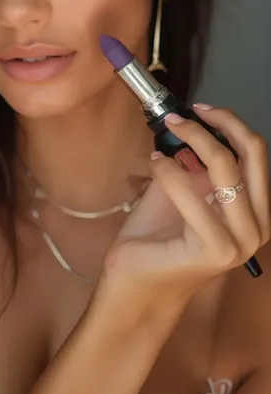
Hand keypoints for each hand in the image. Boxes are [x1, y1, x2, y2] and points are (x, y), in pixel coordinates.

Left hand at [102, 105, 269, 300]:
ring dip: (190, 141)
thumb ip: (194, 165)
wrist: (135, 283)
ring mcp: (241, 240)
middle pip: (251, 154)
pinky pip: (190, 191)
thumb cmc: (157, 239)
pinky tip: (155, 163)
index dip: (231, 122)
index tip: (201, 109)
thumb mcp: (183, 191)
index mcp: (255, 211)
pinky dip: (169, 169)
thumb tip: (193, 128)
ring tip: (163, 141)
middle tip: (181, 116)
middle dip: (216, 125)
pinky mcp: (217, 248)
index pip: (257, 154)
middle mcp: (257, 226)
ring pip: (223, 167)